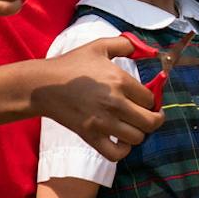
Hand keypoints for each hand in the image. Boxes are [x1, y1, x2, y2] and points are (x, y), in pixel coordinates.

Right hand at [31, 36, 163, 161]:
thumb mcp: (99, 46)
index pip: (150, 98)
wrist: (43, 85)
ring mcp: (102, 122)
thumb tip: (148, 49)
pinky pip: (116, 153)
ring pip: (137, 138)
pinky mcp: (90, 136)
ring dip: (139, 133)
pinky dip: (123, 150)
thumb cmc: (71, 65)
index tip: (148, 100)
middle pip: (150, 121)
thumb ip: (125, 44)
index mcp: (119, 80)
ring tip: (133, 126)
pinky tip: (121, 141)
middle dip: (155, 119)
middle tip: (150, 115)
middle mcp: (115, 103)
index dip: (153, 100)